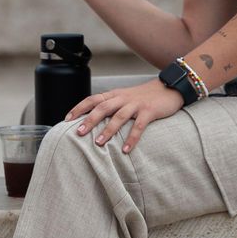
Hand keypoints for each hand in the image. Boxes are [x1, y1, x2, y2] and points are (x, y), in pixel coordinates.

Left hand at [67, 79, 186, 153]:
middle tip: (79, 132)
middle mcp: (123, 98)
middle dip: (90, 120)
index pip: (92, 99)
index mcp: (115, 95)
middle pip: (102, 107)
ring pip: (119, 116)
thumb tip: (93, 120)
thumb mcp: (125, 97)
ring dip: (108, 130)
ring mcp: (136, 104)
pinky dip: (132, 138)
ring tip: (99, 143)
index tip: (67, 119)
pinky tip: (125, 149)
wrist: (169, 87)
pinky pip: (139, 126)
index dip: (79, 108)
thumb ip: (111, 106)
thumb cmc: (144, 96)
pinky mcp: (149, 111)